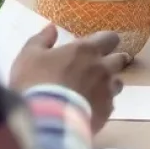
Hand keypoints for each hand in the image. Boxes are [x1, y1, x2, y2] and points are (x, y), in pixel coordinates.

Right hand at [11, 25, 126, 131]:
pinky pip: (111, 104)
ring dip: (110, 83)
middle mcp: (103, 68)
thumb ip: (42, 40)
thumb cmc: (37, 82)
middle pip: (120, 59)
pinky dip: (103, 103)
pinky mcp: (106, 112)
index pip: (110, 38)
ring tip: (97, 89)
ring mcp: (107, 91)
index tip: (99, 45)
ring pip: (118, 83)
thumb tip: (52, 28)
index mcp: (86, 50)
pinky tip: (91, 107)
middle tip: (101, 65)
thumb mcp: (30, 56)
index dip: (106, 40)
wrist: (46, 120)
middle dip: (113, 60)